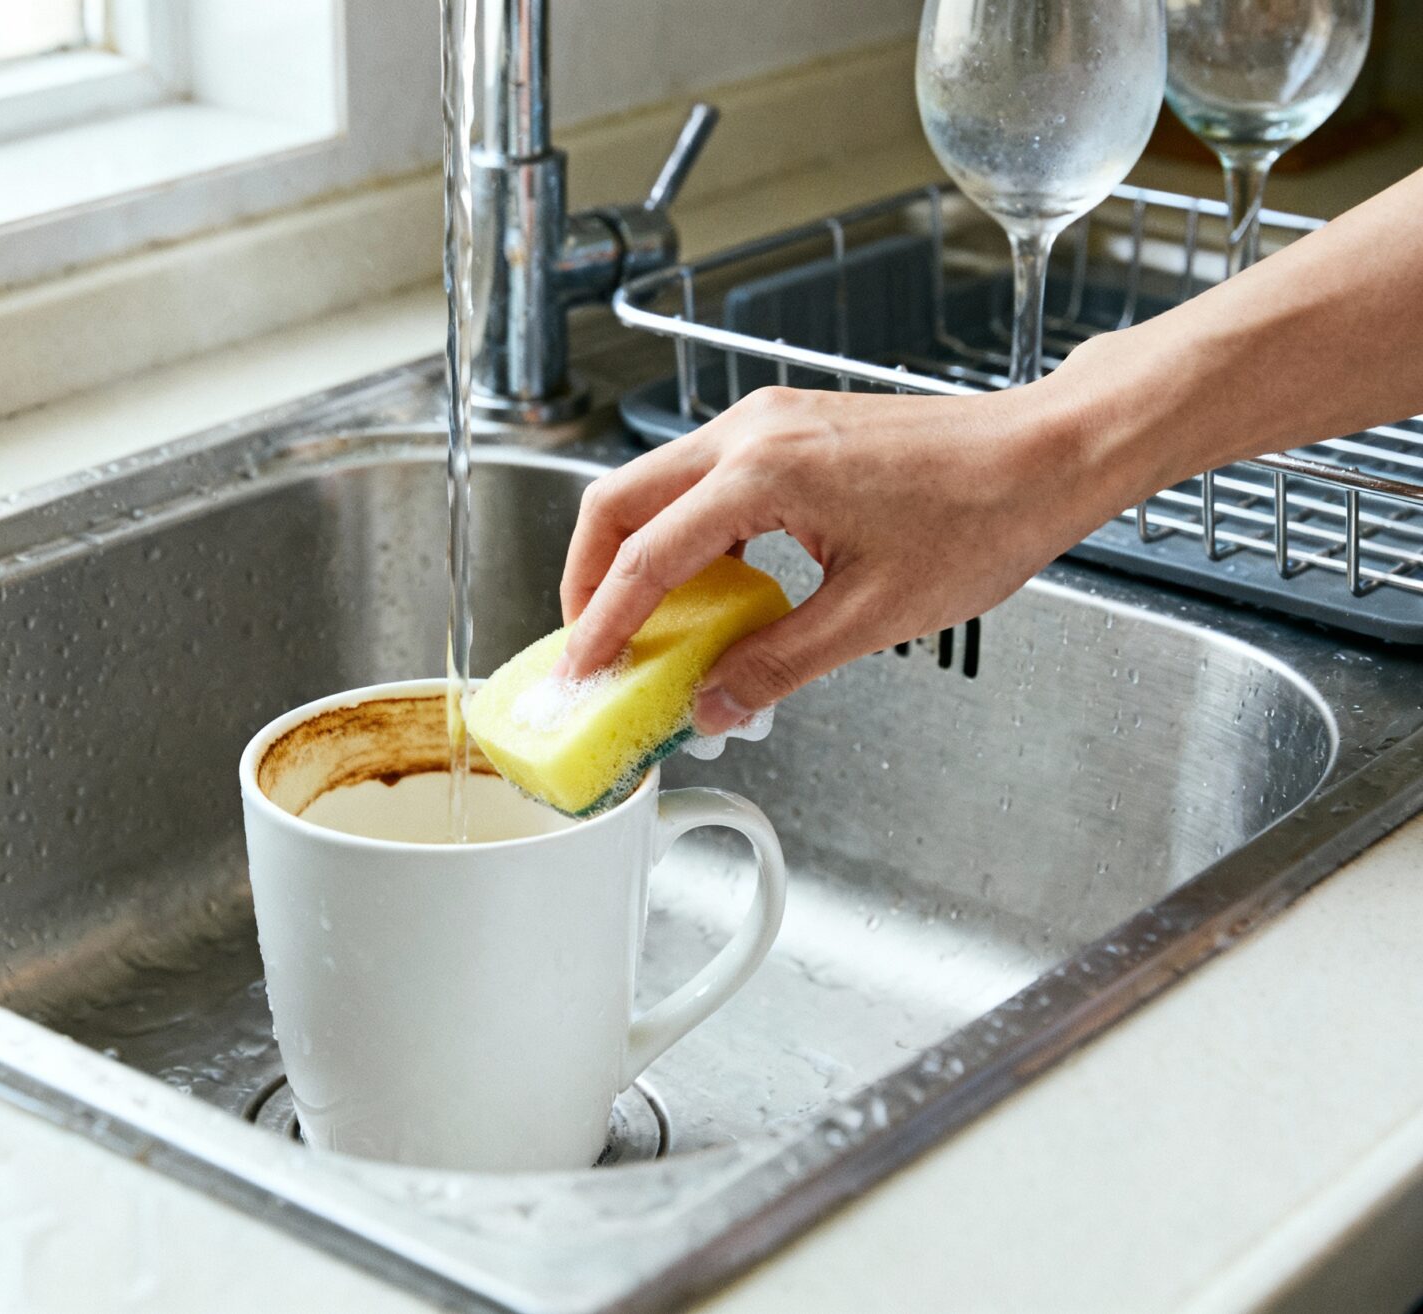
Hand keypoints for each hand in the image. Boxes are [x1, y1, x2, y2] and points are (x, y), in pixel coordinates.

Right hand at [559, 373, 1142, 732]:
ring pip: (656, 484)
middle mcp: (752, 432)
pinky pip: (703, 478)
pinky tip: (711, 587)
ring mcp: (768, 422)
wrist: (1048, 452)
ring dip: (634, 552)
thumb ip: (779, 664)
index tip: (581, 668)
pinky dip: (684, 533)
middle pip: (619, 500)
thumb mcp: (875, 615)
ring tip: (643, 624)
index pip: (647, 558)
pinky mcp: (788, 428)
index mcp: (763, 472)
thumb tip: (715, 705)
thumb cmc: (985, 514)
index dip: (603, 623)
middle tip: (590, 644)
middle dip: (589, 576)